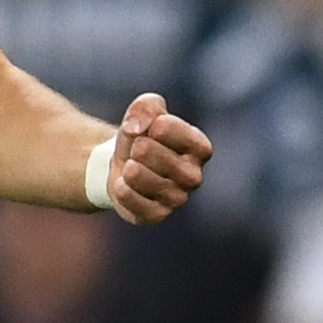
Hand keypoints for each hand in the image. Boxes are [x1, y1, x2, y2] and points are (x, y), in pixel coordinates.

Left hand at [106, 94, 211, 224]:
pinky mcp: (157, 215)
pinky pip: (138, 205)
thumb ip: (145, 107)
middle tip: (137, 149)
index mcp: (199, 147)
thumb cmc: (142, 135)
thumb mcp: (145, 110)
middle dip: (138, 147)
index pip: (172, 130)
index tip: (150, 127)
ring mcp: (178, 198)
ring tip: (130, 166)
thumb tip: (136, 128)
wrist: (124, 163)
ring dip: (129, 168)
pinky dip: (123, 191)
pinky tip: (122, 183)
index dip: (152, 124)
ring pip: (146, 180)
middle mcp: (194, 176)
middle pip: (157, 155)